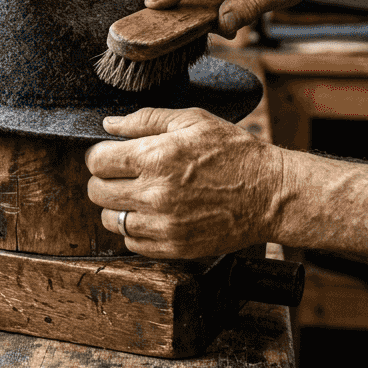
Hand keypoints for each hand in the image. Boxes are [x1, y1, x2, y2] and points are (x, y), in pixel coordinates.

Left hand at [85, 107, 282, 258]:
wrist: (271, 194)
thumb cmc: (235, 153)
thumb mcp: (193, 121)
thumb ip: (146, 119)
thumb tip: (109, 124)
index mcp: (156, 157)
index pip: (97, 161)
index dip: (100, 156)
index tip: (111, 156)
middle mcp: (155, 194)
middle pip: (97, 192)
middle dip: (104, 180)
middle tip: (122, 175)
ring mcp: (164, 225)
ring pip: (109, 220)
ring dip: (117, 207)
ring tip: (137, 196)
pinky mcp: (174, 247)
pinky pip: (132, 243)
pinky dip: (135, 230)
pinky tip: (151, 215)